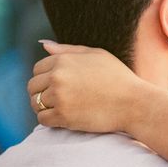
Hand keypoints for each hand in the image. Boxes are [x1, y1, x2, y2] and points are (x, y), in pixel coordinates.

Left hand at [27, 43, 143, 132]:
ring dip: (45, 108)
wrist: (134, 103)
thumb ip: (68, 50)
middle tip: (61, 100)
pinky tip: (66, 118)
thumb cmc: (118, 77)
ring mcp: (59, 96)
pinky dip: (50, 120)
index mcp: (63, 60)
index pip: (37, 69)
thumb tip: (44, 46)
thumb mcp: (97, 55)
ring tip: (64, 109)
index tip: (62, 86)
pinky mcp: (63, 116)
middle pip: (33, 87)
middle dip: (43, 93)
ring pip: (35, 103)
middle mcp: (58, 76)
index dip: (47, 78)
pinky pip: (42, 119)